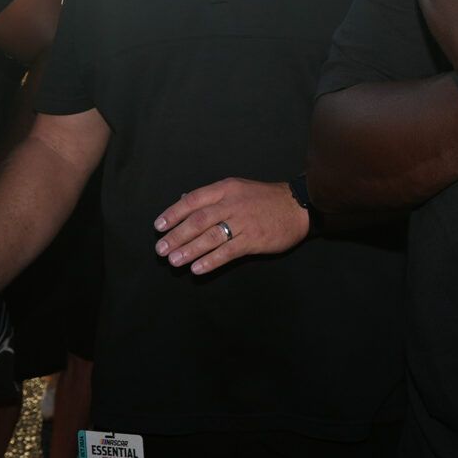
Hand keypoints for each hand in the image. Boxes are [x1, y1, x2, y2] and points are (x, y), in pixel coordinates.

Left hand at [153, 178, 309, 275]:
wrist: (298, 206)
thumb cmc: (265, 199)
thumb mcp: (238, 189)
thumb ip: (213, 197)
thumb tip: (183, 202)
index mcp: (226, 189)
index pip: (193, 200)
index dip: (173, 213)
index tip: (159, 227)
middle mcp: (232, 204)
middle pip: (198, 220)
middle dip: (176, 236)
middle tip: (161, 250)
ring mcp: (243, 222)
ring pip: (210, 237)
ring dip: (189, 250)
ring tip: (174, 261)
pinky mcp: (254, 239)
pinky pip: (228, 251)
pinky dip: (211, 260)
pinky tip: (197, 268)